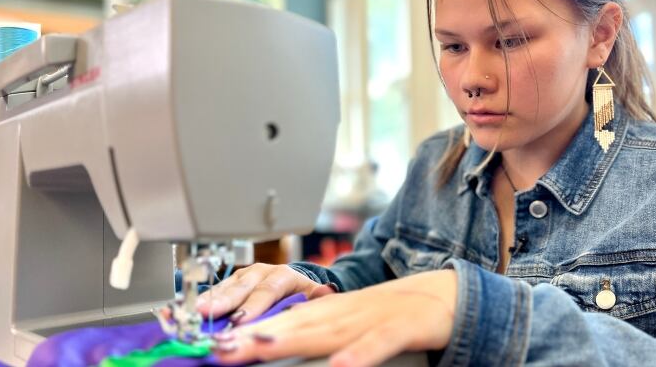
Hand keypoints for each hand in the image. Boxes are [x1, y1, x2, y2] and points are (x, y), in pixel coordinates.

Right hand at [196, 263, 336, 322]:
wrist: (293, 281)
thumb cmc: (301, 292)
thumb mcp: (313, 293)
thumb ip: (318, 295)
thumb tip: (324, 292)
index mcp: (282, 275)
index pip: (267, 290)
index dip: (253, 305)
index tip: (241, 319)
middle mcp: (261, 272)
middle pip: (241, 287)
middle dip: (223, 300)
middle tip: (208, 312)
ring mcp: (244, 275)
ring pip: (226, 286)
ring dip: (210, 298)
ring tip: (195, 309)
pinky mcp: (232, 281)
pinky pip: (217, 289)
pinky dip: (205, 297)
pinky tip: (193, 305)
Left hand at [213, 269, 457, 366]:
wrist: (440, 295)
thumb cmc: (389, 315)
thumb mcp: (348, 324)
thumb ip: (315, 334)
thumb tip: (271, 345)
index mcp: (330, 313)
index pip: (283, 321)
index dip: (248, 332)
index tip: (216, 344)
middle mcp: (344, 313)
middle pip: (296, 324)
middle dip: (257, 336)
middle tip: (222, 348)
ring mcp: (371, 319)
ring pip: (328, 330)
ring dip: (293, 338)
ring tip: (260, 347)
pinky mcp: (400, 330)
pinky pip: (377, 344)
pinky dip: (359, 353)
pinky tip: (342, 366)